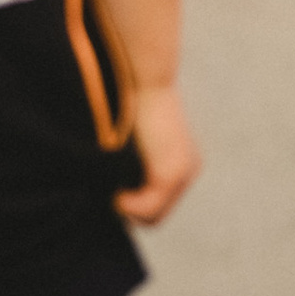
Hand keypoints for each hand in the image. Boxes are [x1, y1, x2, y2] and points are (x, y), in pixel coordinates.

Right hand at [115, 81, 201, 223]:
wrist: (143, 77)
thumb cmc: (128, 99)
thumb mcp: (133, 136)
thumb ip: (131, 162)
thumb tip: (110, 194)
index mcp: (180, 161)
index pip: (158, 203)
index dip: (131, 202)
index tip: (110, 191)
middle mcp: (187, 170)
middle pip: (156, 215)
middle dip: (129, 209)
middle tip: (107, 191)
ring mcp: (182, 175)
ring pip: (152, 217)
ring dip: (126, 208)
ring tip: (110, 187)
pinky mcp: (170, 176)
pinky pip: (147, 210)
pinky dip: (126, 205)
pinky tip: (114, 189)